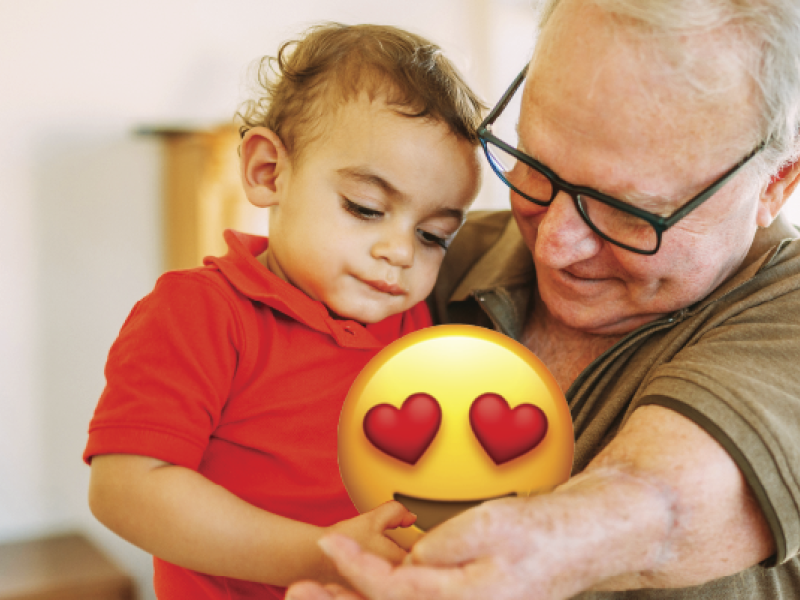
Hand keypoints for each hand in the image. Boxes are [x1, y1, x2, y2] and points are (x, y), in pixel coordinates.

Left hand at [288, 498, 551, 599]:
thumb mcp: (489, 527)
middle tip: (295, 591)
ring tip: (317, 591)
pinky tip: (371, 583)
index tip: (322, 543)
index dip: (352, 568)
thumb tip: (407, 563)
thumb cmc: (540, 531)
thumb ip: (439, 550)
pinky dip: (387, 595)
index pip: (392, 592)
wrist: (583, 543)